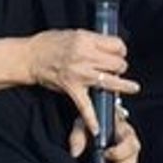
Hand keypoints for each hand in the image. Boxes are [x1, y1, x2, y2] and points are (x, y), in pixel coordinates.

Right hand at [25, 29, 139, 132]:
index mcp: (86, 40)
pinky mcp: (72, 88)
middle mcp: (85, 56)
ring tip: (132, 88)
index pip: (116, 45)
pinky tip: (97, 128)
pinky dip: (91, 119)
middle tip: (117, 67)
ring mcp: (80, 74)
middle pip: (116, 63)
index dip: (121, 49)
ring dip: (123, 86)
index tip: (119, 52)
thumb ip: (92, 41)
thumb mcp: (74, 33)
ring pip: (110, 81)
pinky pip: (85, 106)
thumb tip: (108, 47)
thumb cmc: (50, 43)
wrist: (30, 57)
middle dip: (120, 65)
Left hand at [68, 107, 139, 162]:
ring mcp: (127, 161)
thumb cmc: (91, 123)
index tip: (104, 153)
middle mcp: (130, 149)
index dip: (120, 151)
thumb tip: (75, 153)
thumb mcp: (83, 123)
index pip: (131, 144)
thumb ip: (78, 136)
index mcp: (125, 133)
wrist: (94, 127)